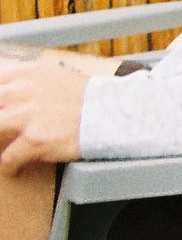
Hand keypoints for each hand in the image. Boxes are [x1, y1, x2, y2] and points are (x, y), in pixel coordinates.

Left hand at [0, 60, 88, 174]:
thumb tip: (13, 93)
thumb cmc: (90, 97)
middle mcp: (22, 92)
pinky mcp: (34, 140)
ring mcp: (26, 116)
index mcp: (27, 73)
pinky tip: (13, 166)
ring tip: (4, 147)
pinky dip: (9, 164)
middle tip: (5, 129)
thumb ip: (29, 82)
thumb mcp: (56, 75)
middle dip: (0, 119)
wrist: (112, 113)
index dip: (0, 98)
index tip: (4, 109)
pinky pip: (8, 158)